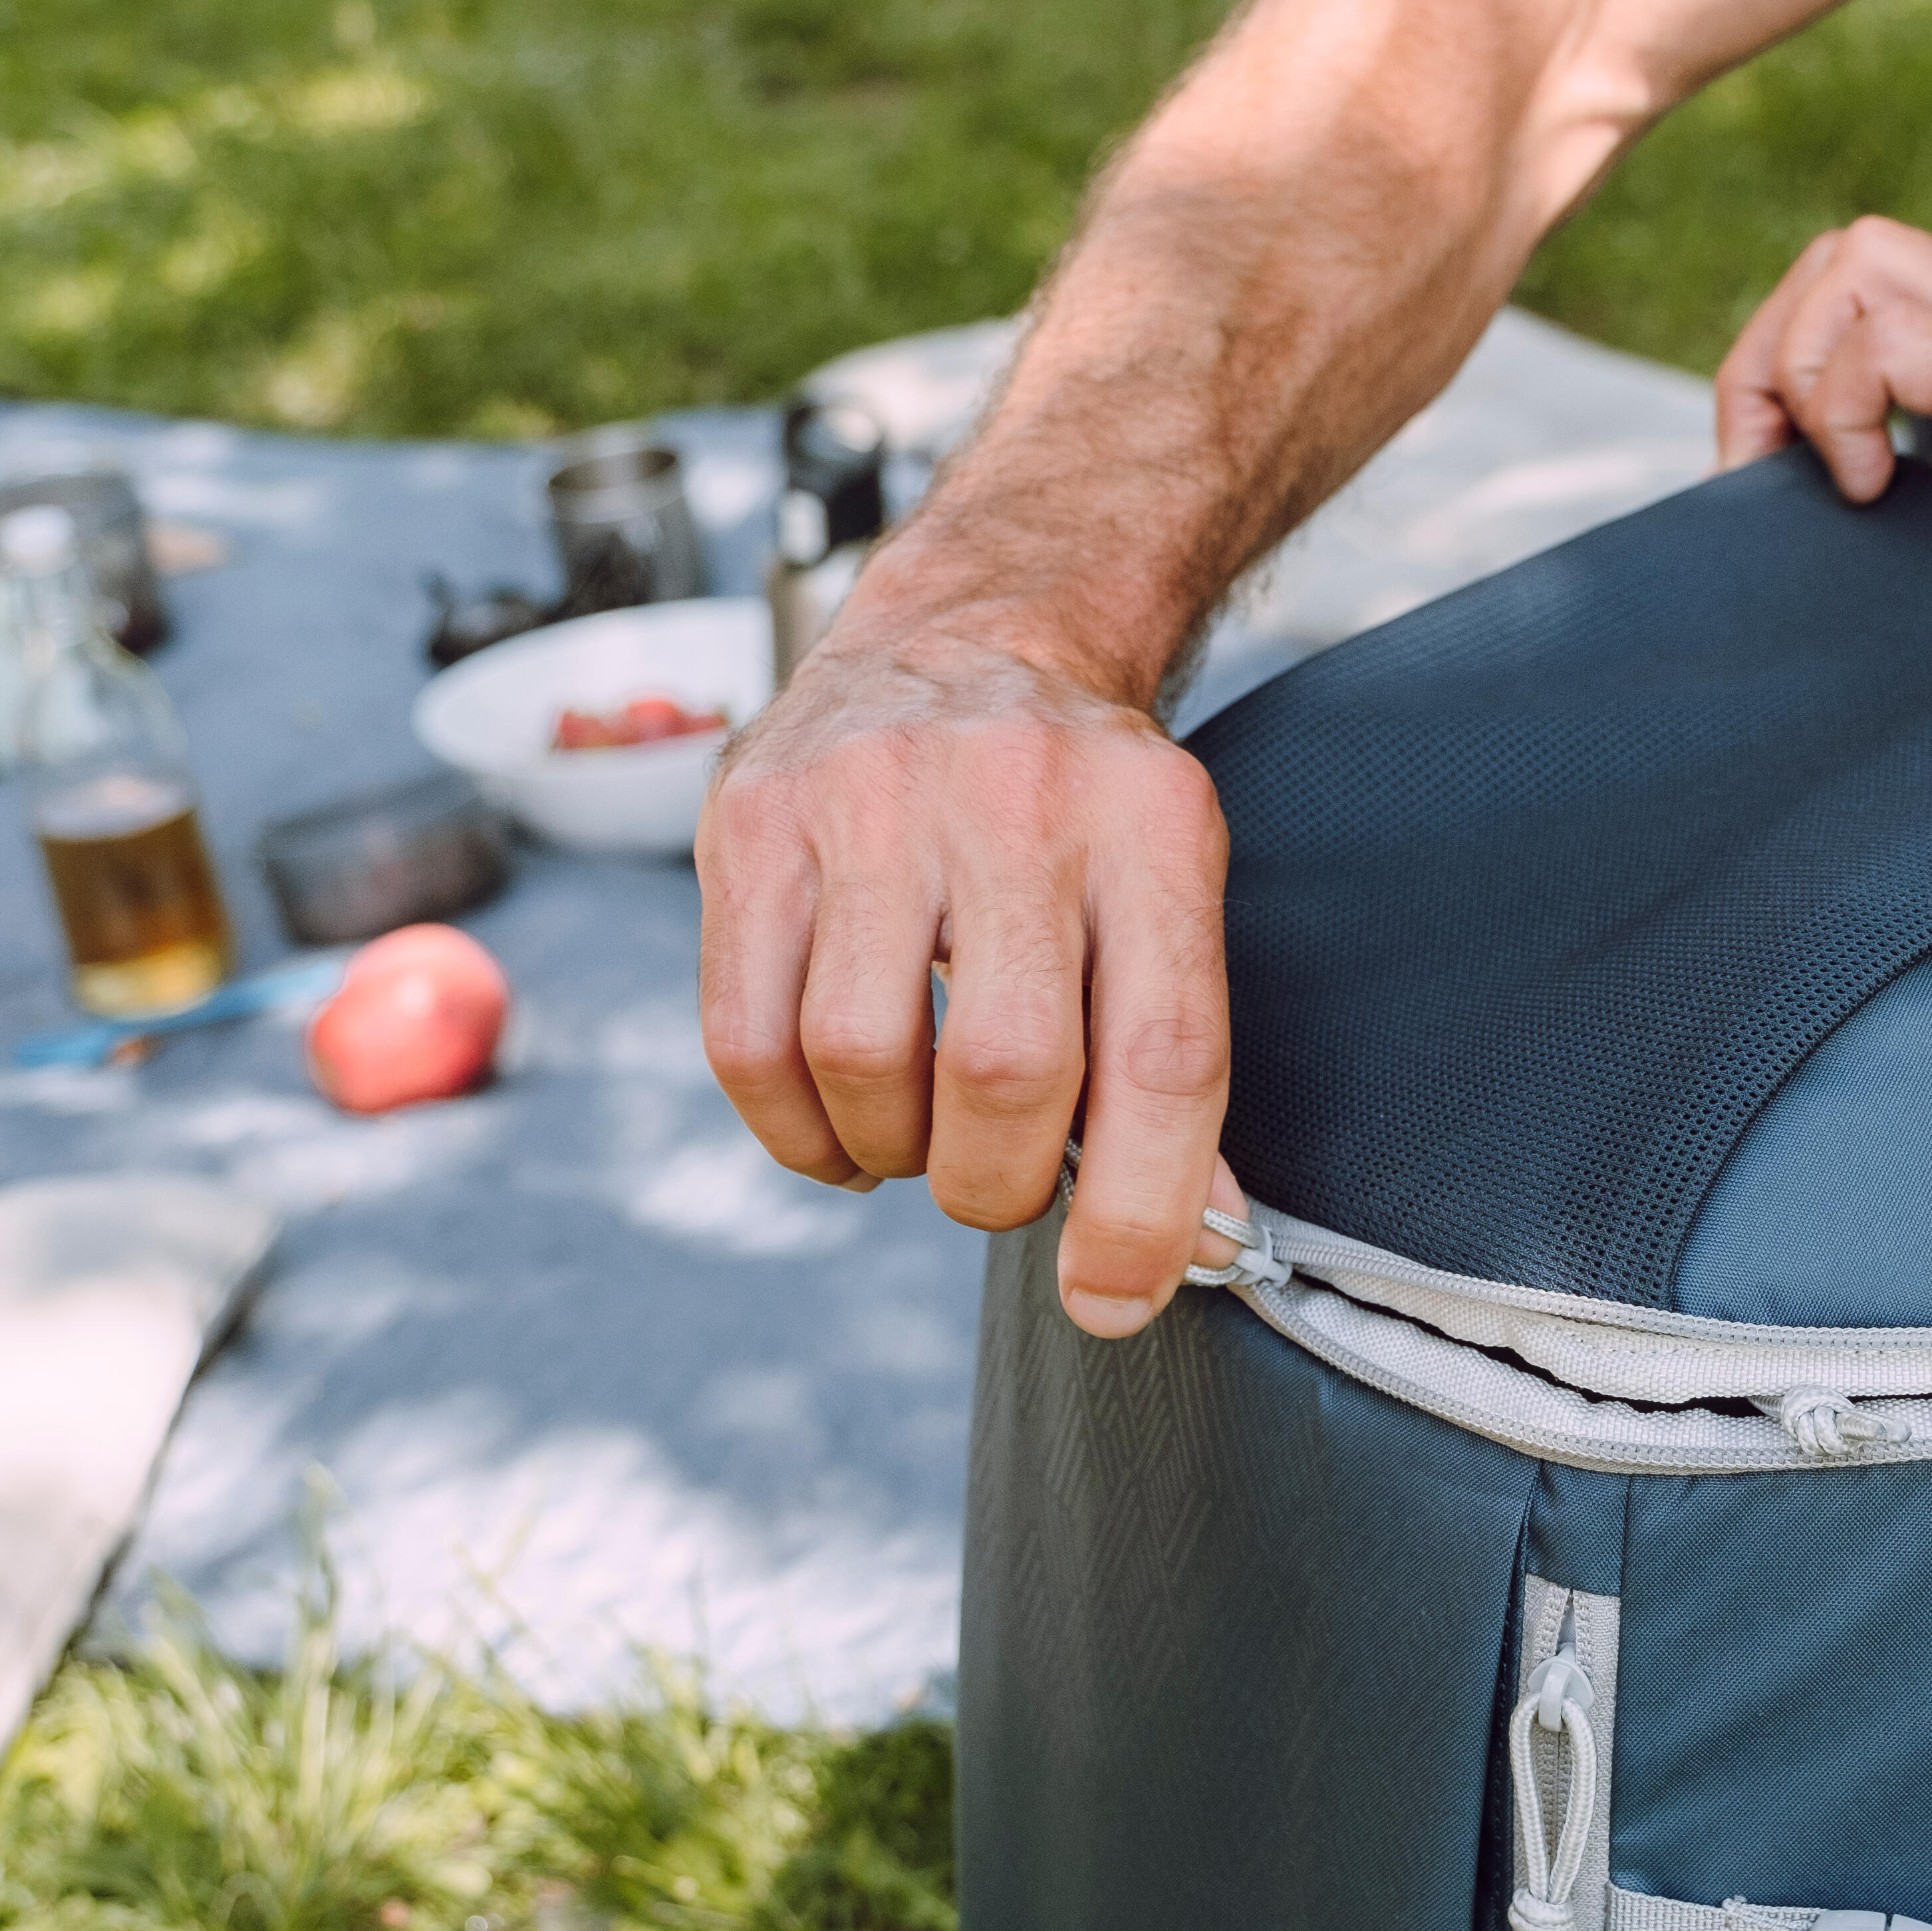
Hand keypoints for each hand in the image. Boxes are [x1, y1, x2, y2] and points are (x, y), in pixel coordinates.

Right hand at [697, 615, 1241, 1336]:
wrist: (973, 634)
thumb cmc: (1080, 811)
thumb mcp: (1164, 895)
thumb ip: (1172, 1070)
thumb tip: (1185, 1251)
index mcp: (1153, 829)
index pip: (1164, 1057)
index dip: (1143, 1210)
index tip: (1112, 1296)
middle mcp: (1017, 800)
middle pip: (1004, 1072)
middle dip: (993, 1184)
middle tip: (991, 1183)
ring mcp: (871, 799)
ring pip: (861, 1060)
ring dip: (888, 1153)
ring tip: (914, 1133)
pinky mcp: (755, 819)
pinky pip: (746, 1039)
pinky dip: (793, 1128)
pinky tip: (834, 1116)